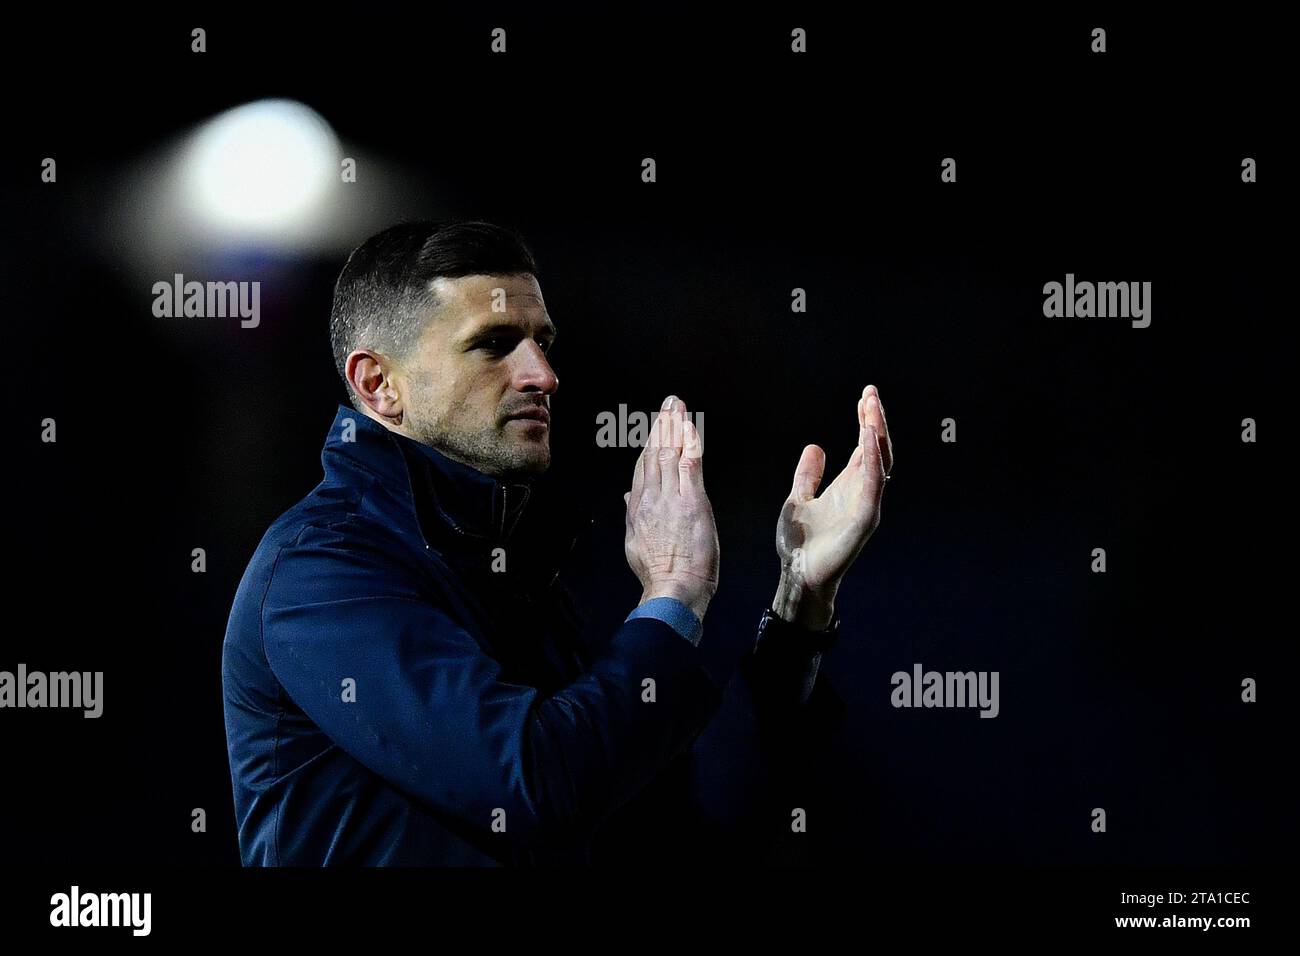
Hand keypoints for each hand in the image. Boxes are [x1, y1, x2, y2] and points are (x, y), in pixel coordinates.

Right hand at [624, 395, 718, 621]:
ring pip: (670, 453)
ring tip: (677, 405)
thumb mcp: (636, 542)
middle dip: (662, 425)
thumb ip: (633, 514)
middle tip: (669, 403)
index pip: (643, 467)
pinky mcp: (692, 501)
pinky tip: (689, 425)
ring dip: (674, 426)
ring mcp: (671, 497)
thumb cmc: (658, 572)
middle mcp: (651, 497)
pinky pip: (690, 464)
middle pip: (655, 453)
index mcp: (638, 507)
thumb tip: (629, 496)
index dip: (649, 443)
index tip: (655, 426)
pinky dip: (689, 442)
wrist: (672, 588)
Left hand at [773, 385, 892, 628]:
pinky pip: (872, 483)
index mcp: (849, 486)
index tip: (866, 397)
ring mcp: (867, 504)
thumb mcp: (798, 498)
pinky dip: (871, 459)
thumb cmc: (801, 543)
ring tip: (872, 408)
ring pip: (879, 462)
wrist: (798, 575)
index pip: (864, 447)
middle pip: (876, 449)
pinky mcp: (865, 519)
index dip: (866, 421)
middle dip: (875, 421)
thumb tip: (815, 447)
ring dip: (876, 434)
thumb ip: (808, 475)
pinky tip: (866, 437)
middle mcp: (862, 492)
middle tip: (871, 394)